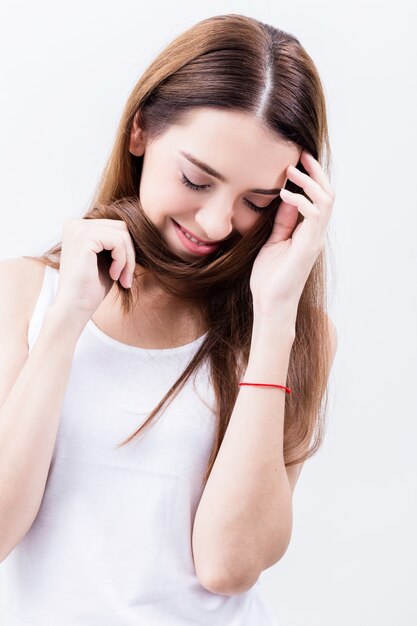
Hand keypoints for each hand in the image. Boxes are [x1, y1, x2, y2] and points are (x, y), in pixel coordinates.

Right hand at [53, 218, 136, 322]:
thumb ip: (117, 242)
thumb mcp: (107, 259)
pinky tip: (113, 276)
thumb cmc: (91, 288)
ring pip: (122, 235)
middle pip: (121, 227)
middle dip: (129, 254)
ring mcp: (78, 229)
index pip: (116, 227)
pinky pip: (118, 242)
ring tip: (121, 279)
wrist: (75, 308)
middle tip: (126, 278)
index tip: (125, 274)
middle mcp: (75, 224)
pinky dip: (122, 261)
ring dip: (128, 260)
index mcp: (78, 227)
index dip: (126, 251)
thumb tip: (140, 229)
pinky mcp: (84, 238)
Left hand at [249, 150, 334, 317]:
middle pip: (327, 194)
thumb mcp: (273, 241)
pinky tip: (285, 194)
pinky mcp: (308, 246)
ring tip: (292, 169)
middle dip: (316, 172)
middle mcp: (315, 233)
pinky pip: (314, 215)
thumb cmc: (269, 277)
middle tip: (301, 154)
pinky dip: (302, 201)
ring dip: (310, 182)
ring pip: (325, 201)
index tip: (297, 160)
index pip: (317, 198)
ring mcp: (314, 239)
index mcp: (307, 232)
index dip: (310, 178)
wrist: (270, 303)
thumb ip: (282, 221)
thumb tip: (286, 198)